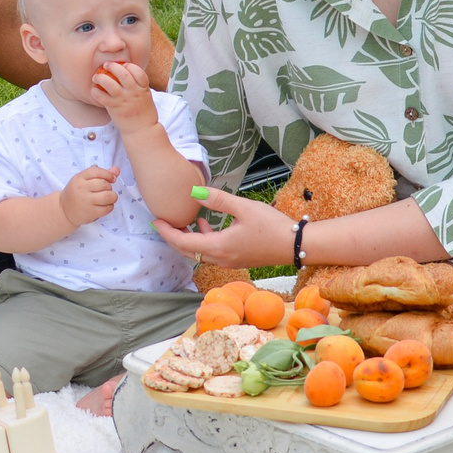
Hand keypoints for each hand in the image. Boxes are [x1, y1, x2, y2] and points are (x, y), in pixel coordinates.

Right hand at [58, 165, 118, 226]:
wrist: (64, 210)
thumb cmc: (77, 192)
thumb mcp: (84, 180)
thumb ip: (101, 174)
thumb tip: (116, 170)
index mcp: (79, 178)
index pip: (96, 171)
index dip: (108, 174)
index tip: (112, 179)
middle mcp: (81, 189)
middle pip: (104, 184)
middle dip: (109, 187)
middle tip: (106, 190)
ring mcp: (86, 202)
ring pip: (108, 196)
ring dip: (112, 197)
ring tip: (109, 198)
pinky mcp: (90, 213)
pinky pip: (107, 208)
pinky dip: (110, 206)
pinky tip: (105, 205)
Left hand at [89, 59, 159, 134]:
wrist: (142, 131)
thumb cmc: (144, 114)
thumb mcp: (146, 97)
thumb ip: (138, 86)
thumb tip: (128, 75)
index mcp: (143, 89)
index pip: (138, 71)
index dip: (130, 66)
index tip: (124, 65)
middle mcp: (133, 92)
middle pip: (123, 73)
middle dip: (112, 66)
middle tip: (106, 65)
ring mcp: (123, 100)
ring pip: (109, 83)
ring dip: (100, 77)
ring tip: (96, 77)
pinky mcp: (114, 108)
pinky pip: (102, 97)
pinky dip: (96, 92)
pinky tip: (94, 90)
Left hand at [154, 188, 295, 268]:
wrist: (296, 246)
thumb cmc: (272, 226)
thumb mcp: (244, 207)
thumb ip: (218, 199)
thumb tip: (194, 191)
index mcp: (219, 246)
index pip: (183, 243)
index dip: (166, 232)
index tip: (155, 221)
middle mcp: (220, 258)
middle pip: (187, 251)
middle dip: (172, 236)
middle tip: (162, 221)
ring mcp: (229, 261)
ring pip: (198, 253)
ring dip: (187, 239)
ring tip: (181, 220)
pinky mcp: (236, 260)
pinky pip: (210, 252)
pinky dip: (202, 240)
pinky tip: (205, 224)